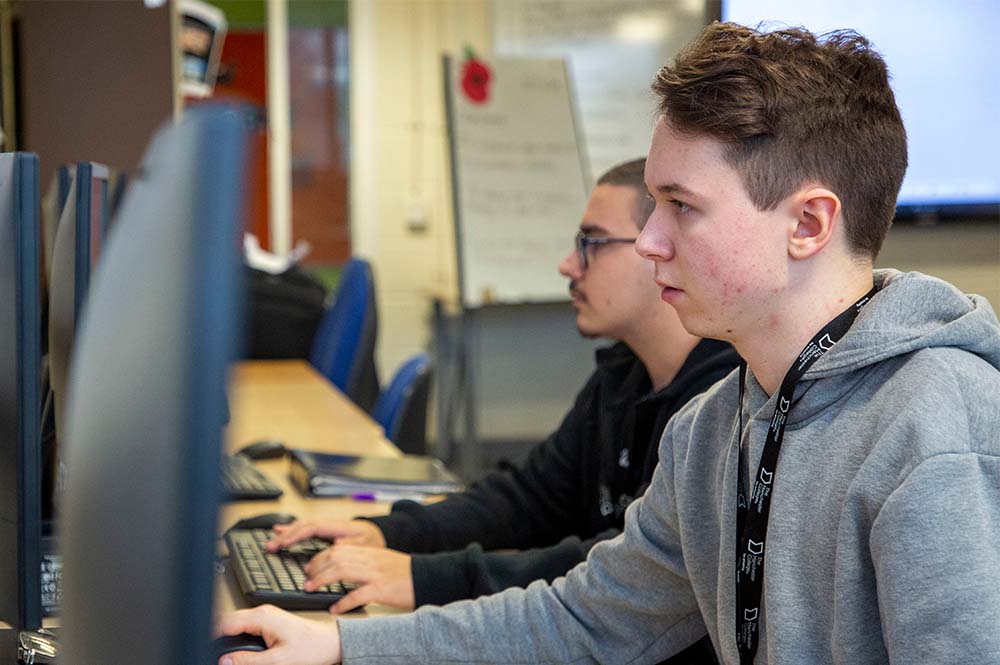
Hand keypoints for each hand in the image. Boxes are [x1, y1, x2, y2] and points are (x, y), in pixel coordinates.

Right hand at [215, 604, 341, 664]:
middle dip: (220, 639)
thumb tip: (226, 661)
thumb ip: (249, 661)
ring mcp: (265, 616)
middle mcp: (262, 613)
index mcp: (262, 617)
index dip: (212, 636)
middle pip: (228, 623)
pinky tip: (242, 653)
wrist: (330, 643)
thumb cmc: (311, 648)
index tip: (205, 648)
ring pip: (236, 626)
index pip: (226, 623)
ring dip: (231, 640)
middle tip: (216, 655)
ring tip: (230, 656)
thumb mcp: (278, 660)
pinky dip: (240, 639)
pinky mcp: (269, 622)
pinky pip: (246, 628)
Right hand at [266, 519, 385, 551]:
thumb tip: (336, 542)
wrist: (380, 535)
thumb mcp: (367, 543)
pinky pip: (305, 531)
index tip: (284, 543)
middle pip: (302, 527)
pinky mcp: (325, 534)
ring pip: (301, 527)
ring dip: (286, 534)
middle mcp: (328, 525)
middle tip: (270, 547)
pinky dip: (292, 532)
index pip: (312, 528)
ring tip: (271, 542)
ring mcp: (325, 529)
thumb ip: (352, 543)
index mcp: (337, 527)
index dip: (296, 535)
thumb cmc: (374, 540)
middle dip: (285, 536)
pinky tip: (281, 533)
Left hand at [303, 545, 414, 613]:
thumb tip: (340, 561)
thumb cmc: (405, 572)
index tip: (310, 567)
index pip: (338, 549)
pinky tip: (335, 609)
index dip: (320, 558)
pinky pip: (359, 595)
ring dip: (322, 580)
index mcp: (369, 551)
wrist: (428, 576)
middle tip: (307, 580)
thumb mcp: (382, 558)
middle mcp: (370, 560)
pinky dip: (344, 602)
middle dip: (316, 568)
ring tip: (311, 589)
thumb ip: (363, 558)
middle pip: (336, 558)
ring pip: (342, 571)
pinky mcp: (382, 589)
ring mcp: (375, 574)